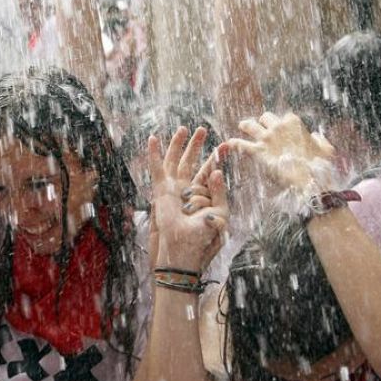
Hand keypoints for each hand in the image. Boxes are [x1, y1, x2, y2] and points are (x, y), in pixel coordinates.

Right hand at [148, 127, 228, 271]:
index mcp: (203, 196)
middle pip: (191, 162)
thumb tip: (219, 171)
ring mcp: (173, 190)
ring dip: (178, 145)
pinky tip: (153, 138)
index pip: (210, 172)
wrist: (184, 252)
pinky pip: (156, 169)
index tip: (226, 145)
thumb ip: (219, 192)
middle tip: (202, 130)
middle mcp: (187, 190)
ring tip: (183, 128)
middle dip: (197, 146)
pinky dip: (154, 154)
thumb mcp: (220, 214)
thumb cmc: (203, 239)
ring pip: (174, 161)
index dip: (217, 158)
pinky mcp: (161, 191)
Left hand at [228, 111, 336, 192]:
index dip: (281, 124)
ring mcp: (266, 139)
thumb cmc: (320, 167)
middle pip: (265, 117)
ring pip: (249, 125)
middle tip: (259, 128)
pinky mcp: (257, 152)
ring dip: (245, 126)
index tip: (280, 131)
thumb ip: (319, 140)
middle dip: (263, 123)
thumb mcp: (326, 150)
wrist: (310, 181)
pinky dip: (234, 143)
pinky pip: (239, 144)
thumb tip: (315, 136)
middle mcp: (278, 127)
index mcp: (294, 123)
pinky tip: (229, 144)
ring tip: (242, 127)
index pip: (283, 117)